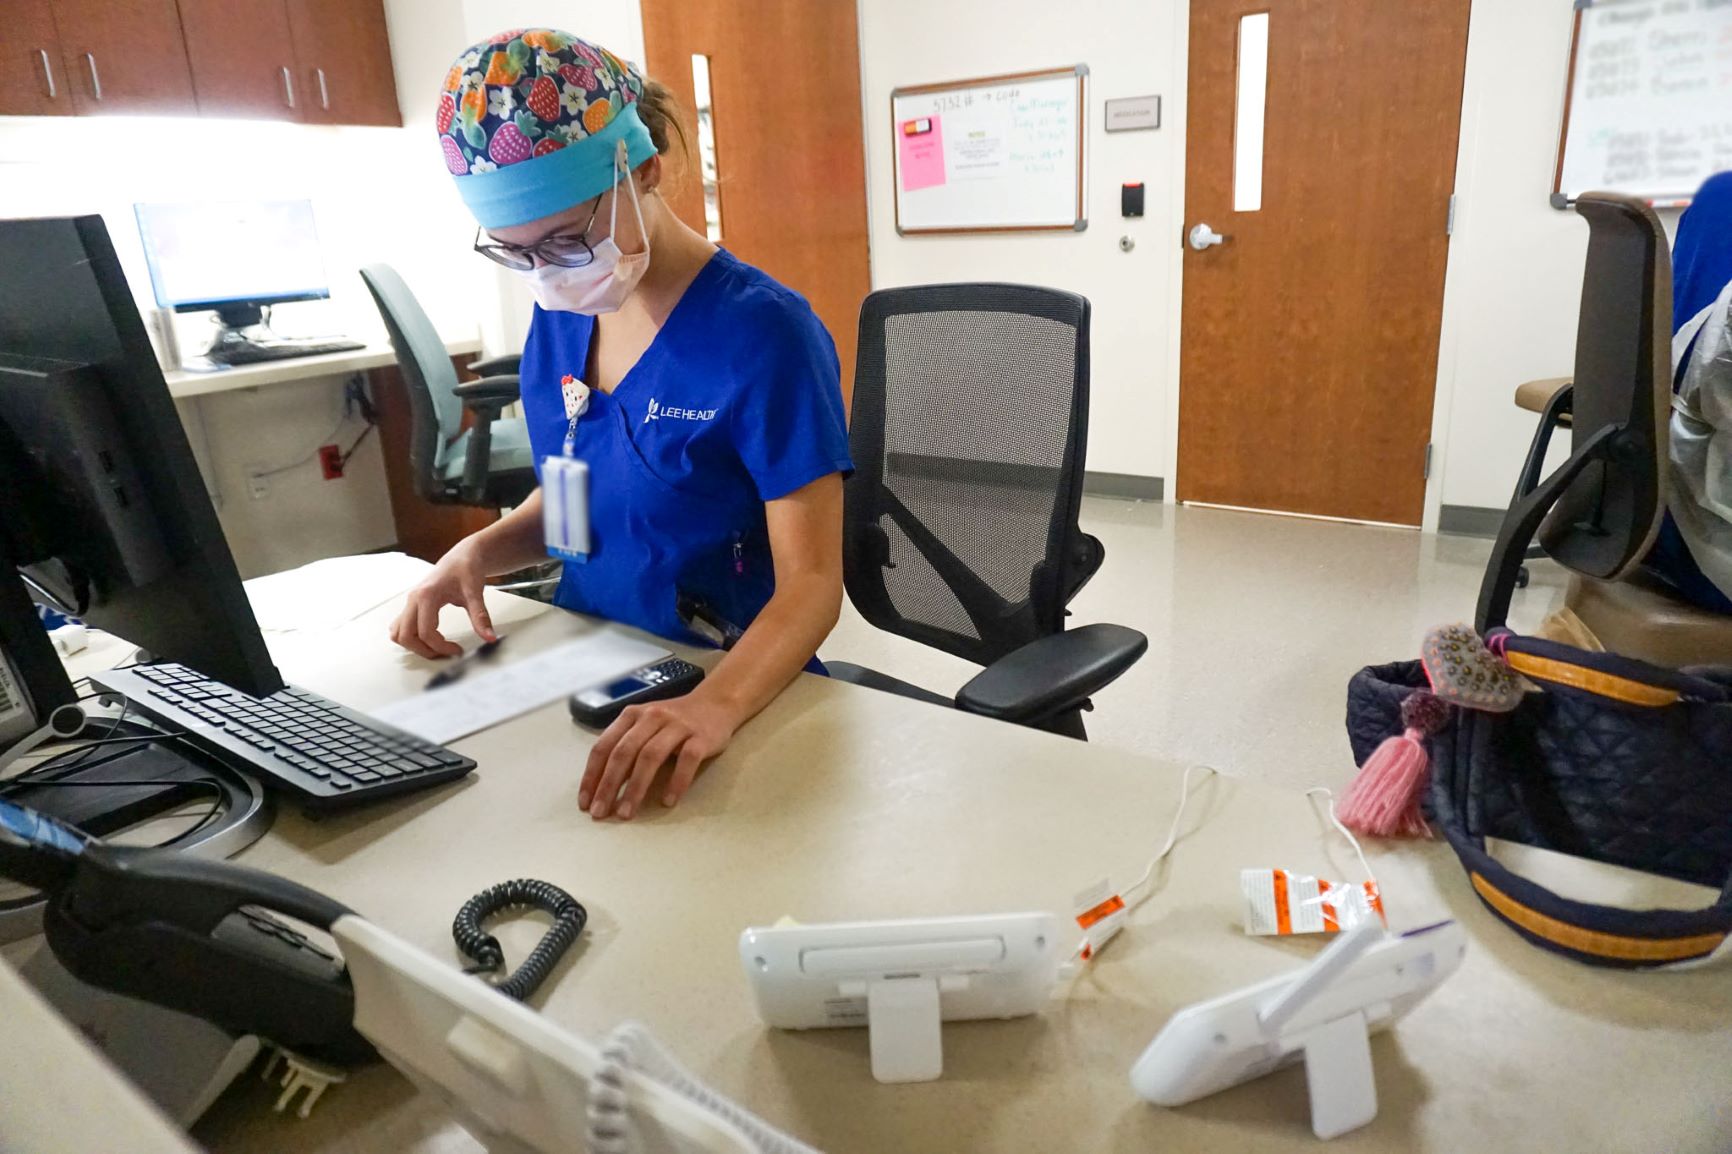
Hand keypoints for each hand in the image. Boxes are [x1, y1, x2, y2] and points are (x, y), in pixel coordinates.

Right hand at [389, 541, 496, 658]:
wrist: (463, 556)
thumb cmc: (467, 569)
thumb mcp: (475, 593)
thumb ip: (480, 616)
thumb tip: (489, 637)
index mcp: (426, 596)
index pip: (426, 632)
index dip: (441, 647)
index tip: (457, 650)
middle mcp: (413, 599)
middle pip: (405, 636)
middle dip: (424, 650)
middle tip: (445, 652)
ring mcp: (410, 602)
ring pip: (398, 632)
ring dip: (413, 645)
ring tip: (436, 647)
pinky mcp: (412, 604)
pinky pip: (400, 626)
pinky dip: (409, 637)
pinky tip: (427, 638)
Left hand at [579, 693, 741, 819]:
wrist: (715, 703)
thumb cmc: (674, 721)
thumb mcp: (644, 727)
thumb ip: (625, 748)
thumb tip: (602, 786)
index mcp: (631, 715)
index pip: (603, 746)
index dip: (592, 775)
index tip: (585, 802)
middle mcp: (651, 717)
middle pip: (624, 753)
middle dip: (608, 785)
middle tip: (601, 812)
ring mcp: (677, 726)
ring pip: (651, 757)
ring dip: (636, 788)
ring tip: (627, 812)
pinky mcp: (701, 737)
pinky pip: (687, 761)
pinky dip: (676, 782)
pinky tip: (667, 801)